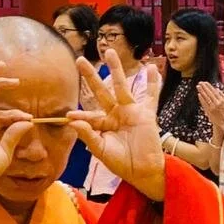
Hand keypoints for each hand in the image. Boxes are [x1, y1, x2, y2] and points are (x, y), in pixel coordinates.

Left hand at [68, 51, 165, 201]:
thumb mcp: (101, 150)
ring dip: (116, 69)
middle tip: (79, 60)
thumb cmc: (121, 162)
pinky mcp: (146, 114)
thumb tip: (72, 121)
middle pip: (101, 91)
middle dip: (90, 76)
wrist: (143, 171)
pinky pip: (150, 95)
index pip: (89, 115)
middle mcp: (115, 113)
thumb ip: (87, 135)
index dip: (80, 116)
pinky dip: (152, 82)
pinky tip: (151, 67)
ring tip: (109, 51)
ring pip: (121, 86)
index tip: (70, 116)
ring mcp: (131, 111)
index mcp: (103, 124)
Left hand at [197, 82, 223, 133]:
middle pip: (209, 93)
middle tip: (200, 82)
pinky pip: (204, 104)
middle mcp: (217, 103)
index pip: (214, 91)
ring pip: (206, 97)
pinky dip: (201, 99)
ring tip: (198, 87)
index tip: (205, 82)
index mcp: (222, 100)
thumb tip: (217, 90)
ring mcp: (212, 107)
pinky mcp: (208, 111)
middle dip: (204, 87)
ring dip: (201, 91)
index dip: (209, 86)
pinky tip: (199, 95)